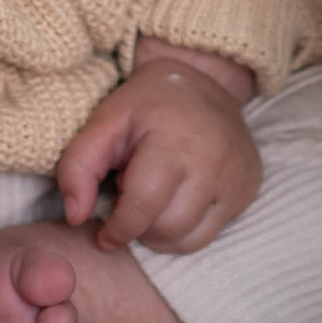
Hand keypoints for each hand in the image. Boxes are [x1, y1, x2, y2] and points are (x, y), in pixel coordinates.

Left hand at [55, 47, 260, 251]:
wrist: (205, 82)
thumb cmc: (148, 105)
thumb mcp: (106, 121)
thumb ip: (78, 165)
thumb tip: (75, 217)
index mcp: (172, 138)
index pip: (143, 205)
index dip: (118, 228)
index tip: (103, 233)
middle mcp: (212, 161)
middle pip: (167, 228)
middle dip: (138, 228)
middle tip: (130, 200)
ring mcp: (235, 178)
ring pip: (188, 239)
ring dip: (159, 234)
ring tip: (150, 201)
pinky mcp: (246, 191)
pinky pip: (209, 235)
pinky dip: (183, 232)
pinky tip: (172, 205)